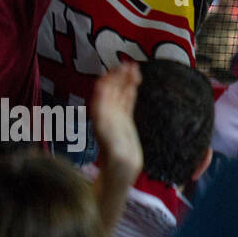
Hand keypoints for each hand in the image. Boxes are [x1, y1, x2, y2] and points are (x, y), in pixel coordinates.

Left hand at [92, 62, 143, 178]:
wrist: (121, 173)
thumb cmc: (114, 159)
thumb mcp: (108, 139)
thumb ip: (105, 118)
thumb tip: (101, 95)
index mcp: (100, 116)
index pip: (103, 91)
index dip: (110, 79)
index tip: (119, 68)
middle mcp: (106, 114)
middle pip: (112, 90)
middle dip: (119, 76)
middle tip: (130, 64)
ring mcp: (116, 117)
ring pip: (121, 93)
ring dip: (126, 80)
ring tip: (134, 68)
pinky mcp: (125, 121)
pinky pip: (128, 101)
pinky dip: (131, 90)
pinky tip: (136, 82)